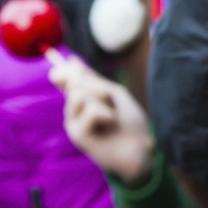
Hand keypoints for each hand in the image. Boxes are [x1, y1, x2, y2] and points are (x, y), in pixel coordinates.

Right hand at [49, 57, 155, 183]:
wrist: (140, 147)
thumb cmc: (129, 121)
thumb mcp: (113, 93)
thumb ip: (91, 79)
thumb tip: (69, 60)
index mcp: (83, 100)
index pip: (68, 79)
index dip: (68, 69)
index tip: (72, 61)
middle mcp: (74, 111)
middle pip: (75, 82)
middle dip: (98, 86)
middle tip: (111, 102)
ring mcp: (73, 122)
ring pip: (79, 94)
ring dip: (102, 101)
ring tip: (111, 117)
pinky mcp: (76, 134)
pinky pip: (90, 109)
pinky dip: (106, 114)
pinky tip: (109, 127)